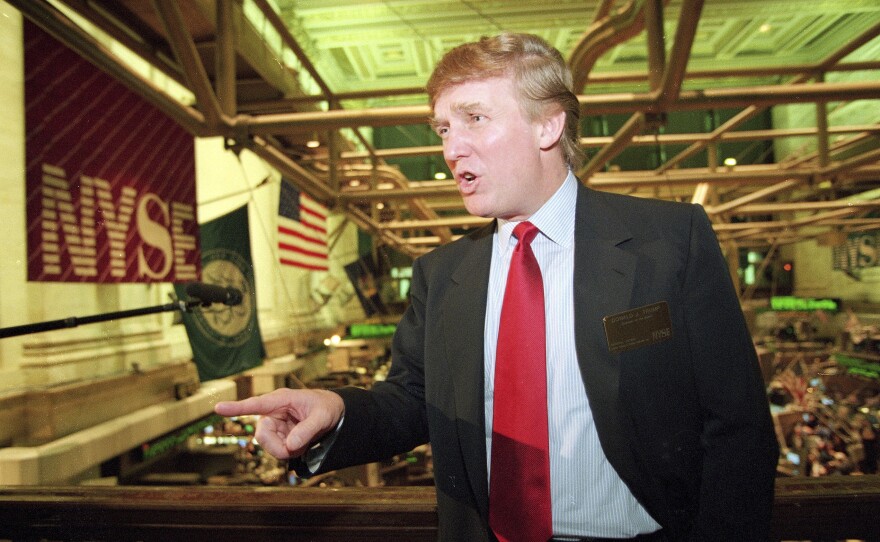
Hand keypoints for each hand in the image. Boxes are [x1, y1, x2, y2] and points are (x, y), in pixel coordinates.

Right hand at [214, 388, 344, 459]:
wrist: (333, 413)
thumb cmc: (326, 407)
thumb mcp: (322, 417)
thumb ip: (307, 430)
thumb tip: (290, 446)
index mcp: (281, 400)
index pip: (256, 404)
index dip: (236, 407)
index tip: (218, 407)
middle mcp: (273, 413)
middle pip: (262, 435)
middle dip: (277, 446)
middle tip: (294, 449)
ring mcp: (275, 426)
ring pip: (269, 446)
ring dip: (286, 450)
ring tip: (304, 442)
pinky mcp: (279, 436)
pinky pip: (277, 450)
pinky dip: (290, 452)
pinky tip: (301, 444)